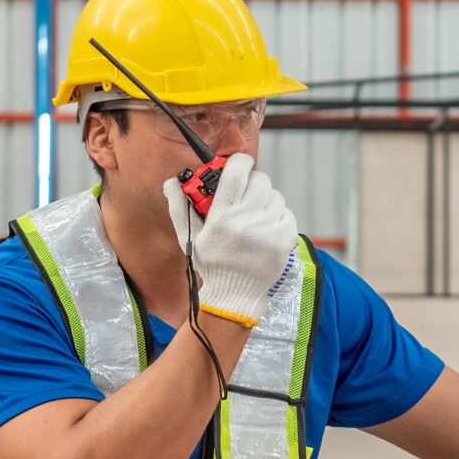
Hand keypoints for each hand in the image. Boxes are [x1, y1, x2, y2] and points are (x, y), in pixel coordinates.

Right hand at [170, 156, 297, 327]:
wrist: (235, 296)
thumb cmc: (211, 264)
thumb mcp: (189, 236)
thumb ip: (180, 206)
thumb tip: (172, 181)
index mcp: (222, 218)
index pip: (236, 173)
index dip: (240, 162)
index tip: (239, 164)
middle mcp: (246, 222)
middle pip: (260, 180)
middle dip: (253, 182)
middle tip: (246, 192)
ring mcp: (269, 231)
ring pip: (275, 195)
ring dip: (266, 199)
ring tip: (255, 214)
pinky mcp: (285, 240)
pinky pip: (286, 212)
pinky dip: (277, 215)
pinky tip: (266, 227)